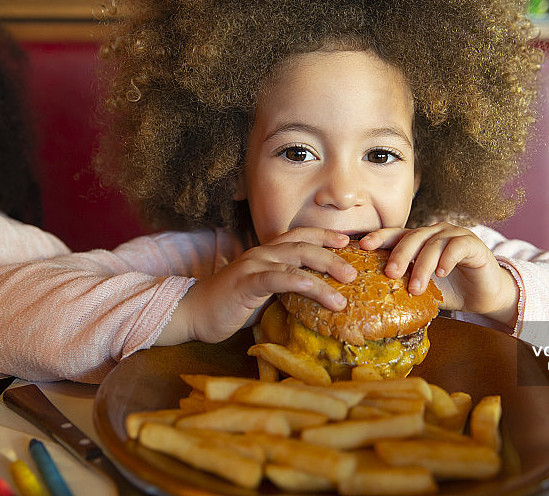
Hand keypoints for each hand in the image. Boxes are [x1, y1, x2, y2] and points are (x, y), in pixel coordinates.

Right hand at [157, 228, 356, 344]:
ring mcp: (253, 265)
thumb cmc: (230, 306)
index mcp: (267, 253)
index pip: (301, 236)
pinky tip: (316, 289)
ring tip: (345, 287)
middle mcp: (262, 253)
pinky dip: (299, 281)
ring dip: (324, 270)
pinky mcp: (246, 283)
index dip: (325, 235)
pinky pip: (276, 278)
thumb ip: (285, 289)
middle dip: (333, 255)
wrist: (193, 313)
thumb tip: (315, 297)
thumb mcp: (263, 294)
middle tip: (355, 271)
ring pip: (295, 259)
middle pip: (304, 245)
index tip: (349, 241)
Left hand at [359, 223, 518, 326]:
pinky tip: (441, 273)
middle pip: (412, 237)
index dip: (380, 237)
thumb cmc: (450, 290)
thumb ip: (403, 285)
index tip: (363, 246)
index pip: (396, 234)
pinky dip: (447, 259)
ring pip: (433, 244)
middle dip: (399, 255)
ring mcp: (454, 235)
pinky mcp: (472, 243)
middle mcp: (434, 233)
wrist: (483, 295)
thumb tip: (373, 297)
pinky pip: (457, 246)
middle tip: (391, 273)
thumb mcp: (422, 288)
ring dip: (423, 266)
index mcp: (419, 240)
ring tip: (417, 288)